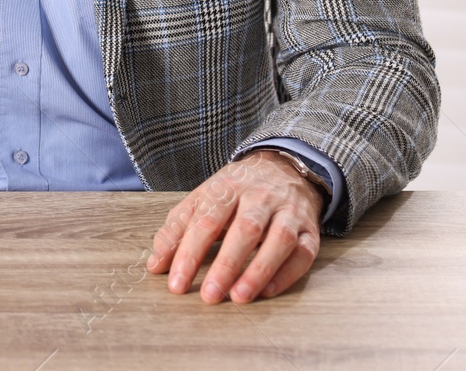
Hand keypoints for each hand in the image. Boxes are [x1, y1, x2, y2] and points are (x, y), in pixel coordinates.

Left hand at [146, 150, 323, 303]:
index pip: (205, 221)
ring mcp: (287, 212)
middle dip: (226, 265)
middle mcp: (259, 197)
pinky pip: (303, 252)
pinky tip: (267, 291)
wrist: (282, 168)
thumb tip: (155, 264)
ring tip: (239, 297)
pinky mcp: (309, 229)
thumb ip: (176, 230)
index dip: (189, 253)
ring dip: (258, 271)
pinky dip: (287, 274)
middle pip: (244, 229)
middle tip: (209, 296)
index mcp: (226, 188)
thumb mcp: (200, 200)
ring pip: (278, 240)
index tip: (176, 283)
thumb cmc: (234, 192)